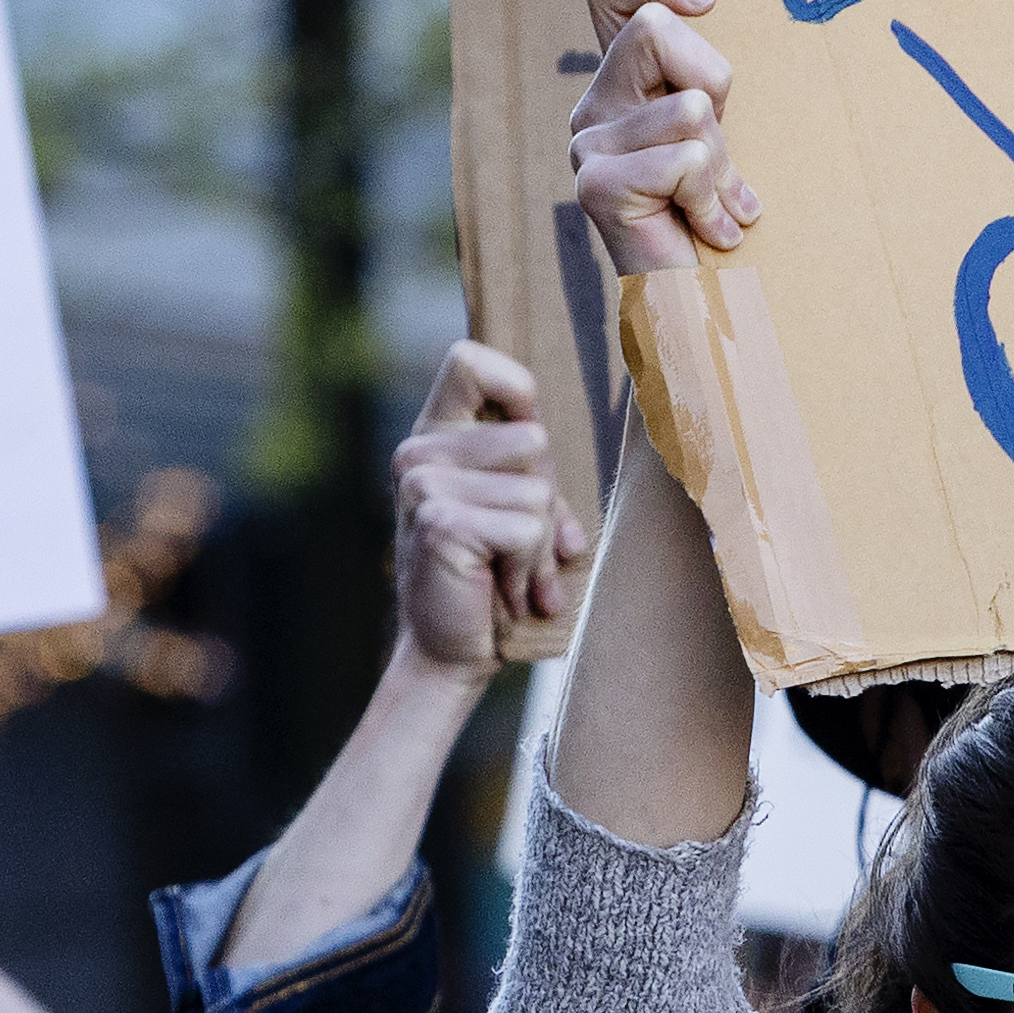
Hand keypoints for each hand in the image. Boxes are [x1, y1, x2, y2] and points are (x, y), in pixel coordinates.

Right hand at [398, 342, 582, 672]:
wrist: (446, 650)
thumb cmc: (486, 575)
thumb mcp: (509, 506)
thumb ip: (531, 468)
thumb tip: (595, 448)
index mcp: (433, 436)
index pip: (469, 362)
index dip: (514, 387)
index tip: (526, 428)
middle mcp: (418, 453)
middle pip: (532, 438)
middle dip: (546, 497)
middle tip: (522, 545)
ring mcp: (424, 486)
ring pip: (537, 490)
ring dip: (540, 543)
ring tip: (514, 573)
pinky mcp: (441, 522)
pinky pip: (527, 529)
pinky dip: (530, 568)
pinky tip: (505, 589)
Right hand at [571, 0, 758, 274]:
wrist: (699, 309)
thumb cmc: (714, 218)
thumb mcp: (717, 133)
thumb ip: (702, 83)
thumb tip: (706, 6)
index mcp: (618, 87)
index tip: (708, 3)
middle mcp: (591, 109)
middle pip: (657, 28)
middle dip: (712, 83)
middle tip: (717, 152)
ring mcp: (586, 146)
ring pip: (687, 103)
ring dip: (722, 159)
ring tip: (714, 203)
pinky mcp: (597, 186)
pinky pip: (686, 158)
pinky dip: (713, 198)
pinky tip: (709, 230)